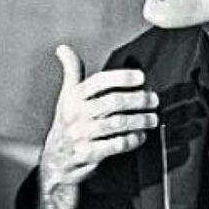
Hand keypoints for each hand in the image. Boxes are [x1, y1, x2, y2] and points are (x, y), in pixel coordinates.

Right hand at [34, 45, 158, 208]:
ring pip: (118, 123)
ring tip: (153, 118)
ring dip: (140, 120)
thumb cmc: (66, 123)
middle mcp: (75, 114)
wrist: (55, 161)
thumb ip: (71, 71)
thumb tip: (63, 48)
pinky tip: (141, 136)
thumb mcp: (66, 96)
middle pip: (113, 102)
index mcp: (72, 97)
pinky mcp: (88, 154)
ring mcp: (81, 135)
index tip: (141, 77)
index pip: (98, 82)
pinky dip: (133, 140)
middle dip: (138, 99)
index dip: (121, 77)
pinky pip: (117, 145)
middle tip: (154, 99)